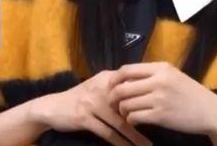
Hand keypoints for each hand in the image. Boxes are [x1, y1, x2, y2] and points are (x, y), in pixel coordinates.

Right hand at [29, 70, 152, 145]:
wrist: (53, 106)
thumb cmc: (81, 97)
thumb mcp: (98, 86)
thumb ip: (117, 86)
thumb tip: (141, 89)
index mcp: (108, 78)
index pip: (133, 86)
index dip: (147, 99)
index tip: (163, 109)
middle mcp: (102, 88)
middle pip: (129, 105)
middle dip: (145, 119)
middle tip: (161, 129)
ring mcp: (93, 103)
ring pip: (120, 122)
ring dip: (135, 136)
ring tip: (147, 145)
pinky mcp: (85, 117)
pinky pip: (106, 133)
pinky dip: (119, 142)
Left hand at [107, 61, 216, 135]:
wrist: (211, 111)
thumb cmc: (191, 93)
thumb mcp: (174, 76)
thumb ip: (153, 75)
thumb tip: (126, 79)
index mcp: (161, 67)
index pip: (127, 69)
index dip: (114, 79)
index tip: (111, 87)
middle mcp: (159, 80)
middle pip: (122, 87)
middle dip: (113, 97)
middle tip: (113, 103)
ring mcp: (159, 98)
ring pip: (126, 104)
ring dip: (122, 110)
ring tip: (125, 113)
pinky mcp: (160, 116)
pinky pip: (134, 117)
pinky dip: (130, 120)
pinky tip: (135, 120)